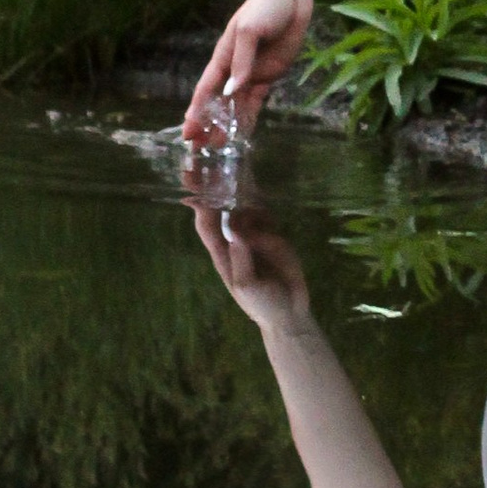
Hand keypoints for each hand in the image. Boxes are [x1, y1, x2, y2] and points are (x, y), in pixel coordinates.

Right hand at [182, 0, 313, 152]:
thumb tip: (232, 91)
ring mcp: (251, 73)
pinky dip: (249, 117)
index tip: (188, 130)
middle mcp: (234, 69)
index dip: (196, 111)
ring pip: (235, 106)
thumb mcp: (249, 31)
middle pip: (217, 102)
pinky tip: (242, 132)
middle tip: (199, 147)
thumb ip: (241, 62)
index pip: (206, 89)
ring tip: (218, 146)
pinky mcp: (269, 75)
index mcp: (223, 56)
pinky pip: (256, 101)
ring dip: (227, 125)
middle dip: (207, 124)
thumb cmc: (265, 8)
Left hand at [190, 199, 312, 329]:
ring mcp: (254, 235)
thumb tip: (235, 228)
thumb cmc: (262, 304)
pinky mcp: (273, 235)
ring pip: (245, 208)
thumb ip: (240, 258)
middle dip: (218, 190)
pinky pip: (266, 216)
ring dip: (246, 198)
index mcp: (222, 253)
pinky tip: (269, 216)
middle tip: (222, 174)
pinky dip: (265, 210)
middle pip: (223, 210)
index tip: (196, 186)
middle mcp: (235, 239)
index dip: (200, 206)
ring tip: (249, 191)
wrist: (290, 313)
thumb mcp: (247, 286)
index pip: (206, 225)